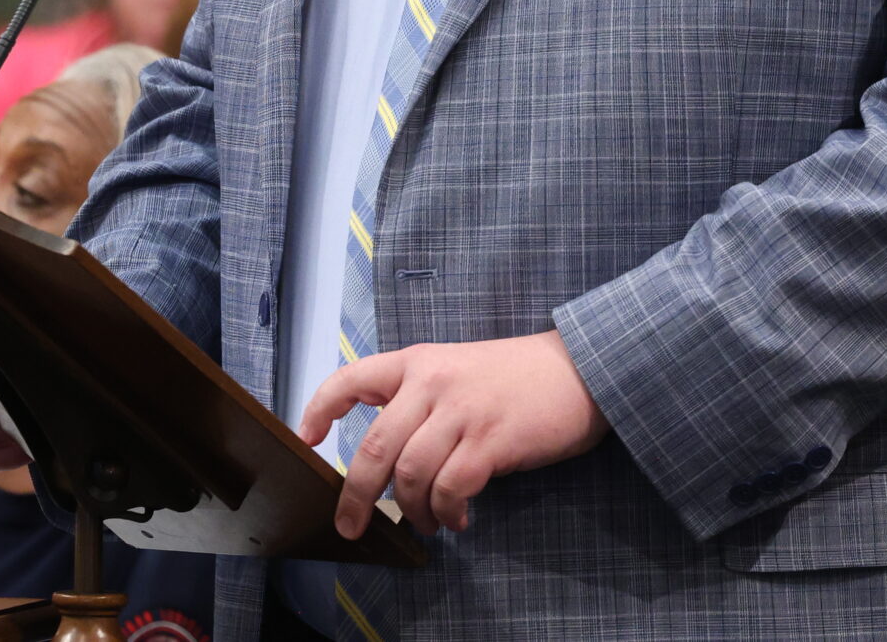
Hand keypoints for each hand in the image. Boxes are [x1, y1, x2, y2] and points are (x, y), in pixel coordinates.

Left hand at [299, 330, 608, 537]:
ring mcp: (461, 411)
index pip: (351, 378)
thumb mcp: (458, 370)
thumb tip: (389, 457)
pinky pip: (449, 488)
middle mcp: (432, 383)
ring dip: (411, 511)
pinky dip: (447, 512)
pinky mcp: (490, 441)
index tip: (307, 438)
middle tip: (350, 525)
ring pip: (409, 475)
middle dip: (354, 495)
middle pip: (374, 447)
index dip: (320, 408)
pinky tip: (456, 516)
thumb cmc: (518, 376)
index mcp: (418, 362)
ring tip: (426, 522)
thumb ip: (422, 401)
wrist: (579, 369)